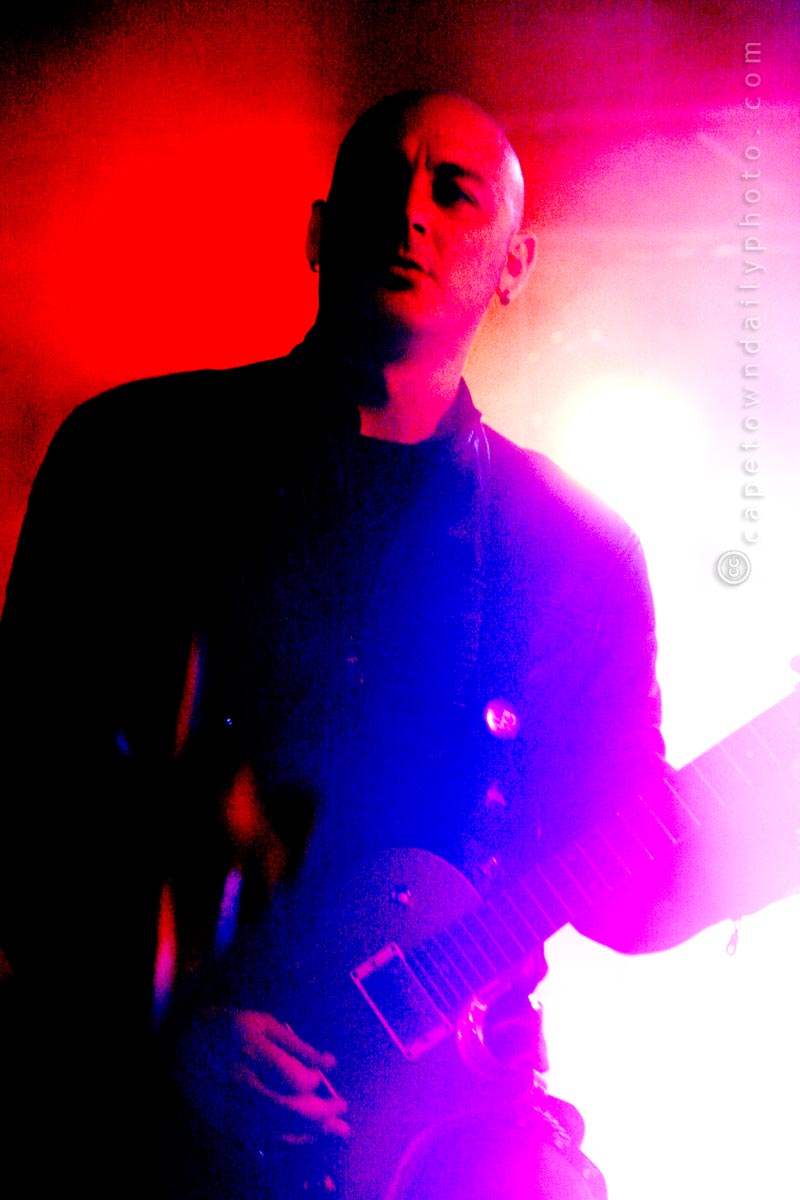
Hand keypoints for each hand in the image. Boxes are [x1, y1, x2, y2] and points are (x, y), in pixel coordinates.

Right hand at [174, 1006, 349, 1146]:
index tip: (321, 1082)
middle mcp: (243, 1084)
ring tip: (331, 1131)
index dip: (314, 1083)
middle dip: (323, 1117)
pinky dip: (285, 1143)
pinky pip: (260, 1142)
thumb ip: (297, 1044)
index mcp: (254, 1052)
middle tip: (342, 1113)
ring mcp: (232, 1107)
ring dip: (309, 1135)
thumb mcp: (263, 1023)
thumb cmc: (228, 1026)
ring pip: (278, 1132)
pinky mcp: (225, 1123)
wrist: (182, 1042)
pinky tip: (301, 1139)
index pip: (295, 1079)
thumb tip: (330, 1063)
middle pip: (291, 1112)